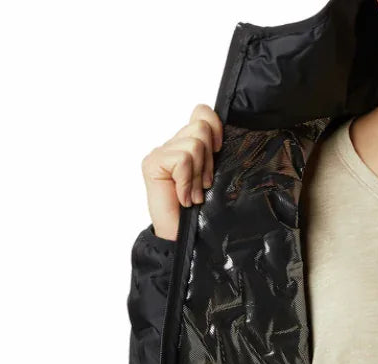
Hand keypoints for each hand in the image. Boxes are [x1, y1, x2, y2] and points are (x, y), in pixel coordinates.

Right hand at [141, 103, 223, 242]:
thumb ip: (215, 154)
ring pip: (194, 144)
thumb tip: (225, 136)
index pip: (202, 112)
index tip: (219, 151)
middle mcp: (173, 145)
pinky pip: (182, 160)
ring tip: (193, 194)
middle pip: (201, 127)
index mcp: (189, 145)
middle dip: (209, 160)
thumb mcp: (214, 178)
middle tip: (203, 184)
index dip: (215, 127)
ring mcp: (161, 153)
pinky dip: (187, 181)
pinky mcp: (153, 163)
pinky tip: (184, 198)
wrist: (183, 238)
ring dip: (198, 175)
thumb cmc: (200, 213)